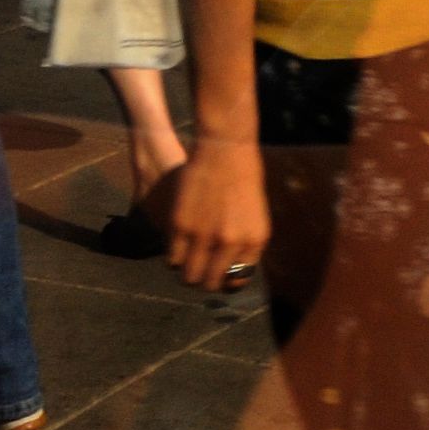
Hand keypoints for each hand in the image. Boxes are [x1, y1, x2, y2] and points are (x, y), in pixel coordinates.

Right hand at [157, 138, 267, 291]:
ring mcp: (204, 235)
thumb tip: (231, 272)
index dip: (225, 279)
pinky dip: (174, 257)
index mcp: (253, 242)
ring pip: (188, 275)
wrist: (225, 147)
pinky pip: (172, 257)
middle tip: (199, 270)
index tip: (218, 274)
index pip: (237, 280)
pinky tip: (177, 246)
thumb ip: (245, 244)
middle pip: (211, 282)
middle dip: (204, 280)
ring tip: (187, 260)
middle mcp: (231, 242)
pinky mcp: (181, 224)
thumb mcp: (255, 215)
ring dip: (186, 272)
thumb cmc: (243, 178)